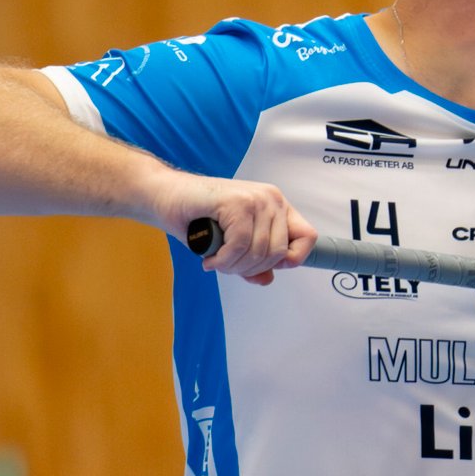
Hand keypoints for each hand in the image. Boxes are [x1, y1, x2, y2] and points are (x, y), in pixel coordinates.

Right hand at [149, 170, 316, 285]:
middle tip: (227, 267)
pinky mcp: (237, 202)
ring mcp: (256, 198)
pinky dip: (223, 260)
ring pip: (259, 251)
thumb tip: (267, 279)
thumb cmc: (198, 216)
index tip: (265, 267)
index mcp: (277, 206)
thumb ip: (252, 261)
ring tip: (217, 262)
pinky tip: (210, 260)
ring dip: (234, 266)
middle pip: (279, 251)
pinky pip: (240, 245)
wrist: (166, 196)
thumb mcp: (232, 243)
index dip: (291, 259)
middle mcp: (272, 199)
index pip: (308, 237)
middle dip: (251, 268)